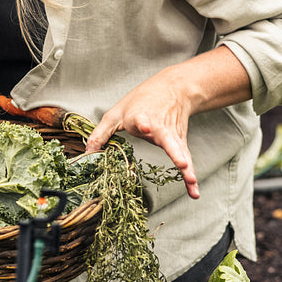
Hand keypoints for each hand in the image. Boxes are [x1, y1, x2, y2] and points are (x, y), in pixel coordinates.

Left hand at [85, 69, 202, 198]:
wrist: (175, 88)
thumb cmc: (141, 101)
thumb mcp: (115, 113)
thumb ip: (100, 133)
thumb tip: (87, 153)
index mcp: (141, 117)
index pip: (142, 120)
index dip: (143, 124)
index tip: (144, 127)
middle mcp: (160, 127)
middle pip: (168, 139)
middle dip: (174, 151)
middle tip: (182, 162)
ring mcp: (173, 136)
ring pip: (180, 151)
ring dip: (186, 166)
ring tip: (191, 179)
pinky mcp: (180, 143)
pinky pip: (186, 161)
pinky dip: (190, 178)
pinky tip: (194, 192)